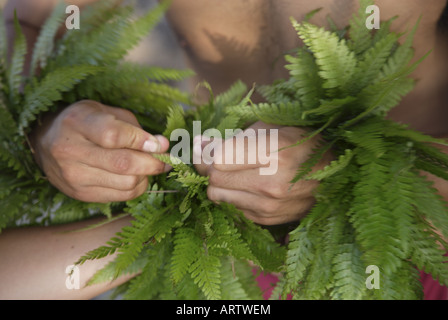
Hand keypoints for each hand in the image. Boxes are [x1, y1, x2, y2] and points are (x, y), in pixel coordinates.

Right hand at [31, 100, 170, 202]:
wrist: (47, 141)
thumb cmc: (85, 122)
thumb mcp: (107, 112)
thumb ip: (134, 128)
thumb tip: (162, 146)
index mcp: (77, 122)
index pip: (114, 136)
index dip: (143, 141)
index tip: (162, 144)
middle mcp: (71, 150)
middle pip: (123, 164)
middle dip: (153, 163)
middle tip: (167, 160)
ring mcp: (74, 175)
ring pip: (126, 183)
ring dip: (146, 176)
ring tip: (147, 166)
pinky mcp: (80, 194)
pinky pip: (121, 196)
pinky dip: (136, 187)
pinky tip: (135, 177)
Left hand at [194, 121, 331, 224]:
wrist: (336, 171)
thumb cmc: (301, 141)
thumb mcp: (269, 127)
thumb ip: (231, 138)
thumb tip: (198, 145)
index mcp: (274, 152)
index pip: (218, 159)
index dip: (207, 151)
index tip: (208, 146)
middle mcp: (272, 183)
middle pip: (214, 179)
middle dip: (211, 168)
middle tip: (223, 159)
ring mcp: (270, 206)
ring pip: (218, 197)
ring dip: (221, 184)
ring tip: (238, 172)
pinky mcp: (268, 219)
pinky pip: (232, 208)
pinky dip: (234, 197)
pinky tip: (250, 186)